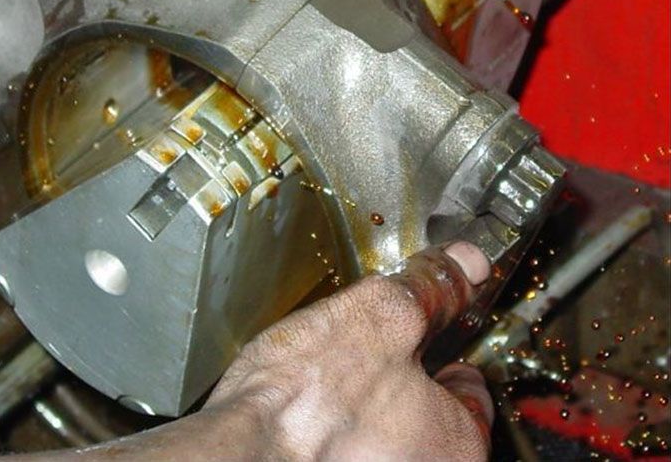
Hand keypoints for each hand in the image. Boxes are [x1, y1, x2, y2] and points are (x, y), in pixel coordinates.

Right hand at [12, 242, 492, 461]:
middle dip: (400, 375)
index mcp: (455, 443)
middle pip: (426, 412)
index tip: (423, 330)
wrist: (238, 452)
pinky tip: (306, 408)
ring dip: (364, 401)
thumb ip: (431, 291)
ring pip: (386, 431)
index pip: (470, 390)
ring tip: (326, 379)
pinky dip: (333, 428)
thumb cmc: (302, 400)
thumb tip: (465, 264)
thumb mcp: (380, 317)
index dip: (444, 347)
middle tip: (361, 350)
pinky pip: (349, 447)